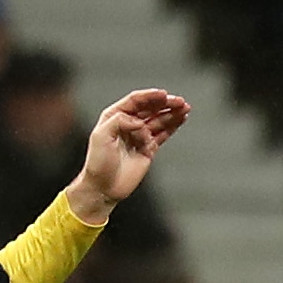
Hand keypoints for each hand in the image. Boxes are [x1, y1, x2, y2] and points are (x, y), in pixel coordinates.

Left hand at [65, 88, 191, 223]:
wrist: (104, 186)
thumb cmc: (98, 162)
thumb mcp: (101, 136)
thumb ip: (119, 121)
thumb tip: (139, 122)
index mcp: (115, 116)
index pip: (135, 101)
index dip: (150, 96)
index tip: (164, 95)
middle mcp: (129, 123)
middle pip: (150, 108)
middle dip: (166, 103)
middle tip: (180, 101)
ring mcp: (140, 136)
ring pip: (159, 120)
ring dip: (172, 113)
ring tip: (185, 108)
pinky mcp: (149, 148)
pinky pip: (163, 133)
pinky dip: (173, 126)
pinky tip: (182, 119)